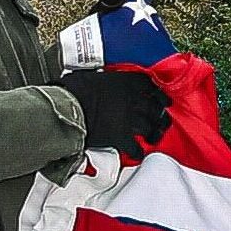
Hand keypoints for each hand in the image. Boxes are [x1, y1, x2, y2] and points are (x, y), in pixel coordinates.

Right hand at [51, 67, 170, 157]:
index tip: (162, 99)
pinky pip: (136, 149)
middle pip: (156, 109)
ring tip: (153, 138)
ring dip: (154, 134)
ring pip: (151, 128)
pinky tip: (137, 154)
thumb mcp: (92, 77)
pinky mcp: (121, 138)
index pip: (150, 86)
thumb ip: (103, 81)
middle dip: (161, 116)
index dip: (159, 94)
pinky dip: (138, 152)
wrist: (67, 108)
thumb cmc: (74, 89)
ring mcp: (129, 120)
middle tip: (162, 121)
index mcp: (126, 82)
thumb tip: (98, 82)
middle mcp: (133, 100)